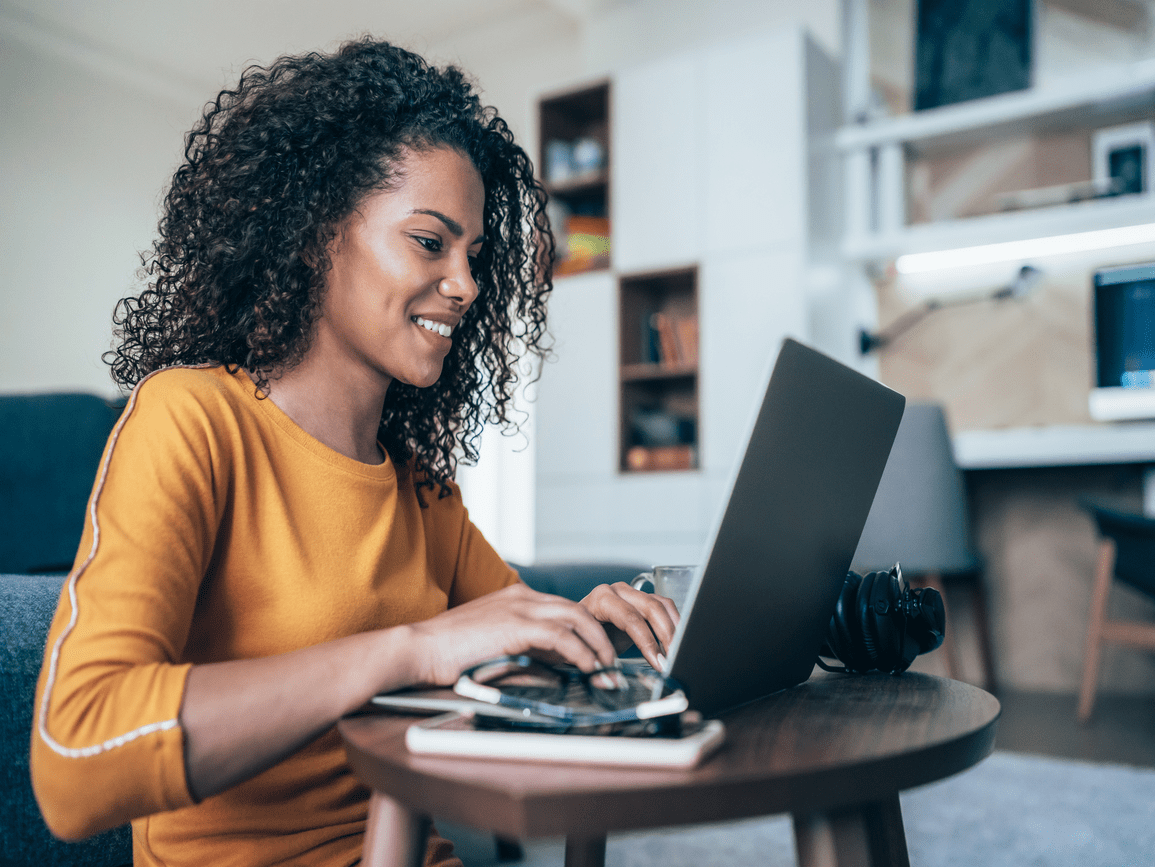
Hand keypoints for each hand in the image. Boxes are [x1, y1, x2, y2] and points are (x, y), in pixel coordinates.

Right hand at [405, 583, 621, 685]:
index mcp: (516, 598)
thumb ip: (523, 648)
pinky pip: (561, 637)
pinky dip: (580, 653)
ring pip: (577, 618)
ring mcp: (519, 608)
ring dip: (598, 646)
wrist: (417, 648)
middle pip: (578, 609)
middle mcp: (521, 597)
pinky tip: (589, 669)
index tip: (600, 655)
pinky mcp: (515, 626)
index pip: (564, 609)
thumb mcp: (494, 644)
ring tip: (608, 670)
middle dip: (601, 637)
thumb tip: (553, 669)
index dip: (587, 631)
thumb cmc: (449, 653)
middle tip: (612, 664)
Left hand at [578, 582, 679, 669]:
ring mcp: (631, 594)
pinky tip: (675, 643)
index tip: (657, 662)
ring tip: (677, 653)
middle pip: (651, 608)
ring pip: (662, 606)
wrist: (575, 628)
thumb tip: (608, 681)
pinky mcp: (642, 600)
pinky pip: (665, 607)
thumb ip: (596, 663)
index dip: (647, 641)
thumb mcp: (582, 650)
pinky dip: (674, 624)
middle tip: (672, 659)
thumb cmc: (577, 638)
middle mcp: (617, 592)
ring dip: (674, 630)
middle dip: (666, 636)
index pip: (630, 618)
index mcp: (600, 600)